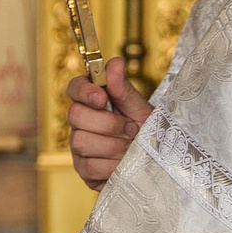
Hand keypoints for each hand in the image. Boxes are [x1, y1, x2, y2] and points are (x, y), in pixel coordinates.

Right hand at [66, 56, 153, 190]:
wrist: (157, 164)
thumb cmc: (147, 132)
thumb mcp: (140, 109)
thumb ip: (124, 88)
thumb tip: (114, 62)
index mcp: (93, 101)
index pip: (74, 87)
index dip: (84, 91)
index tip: (102, 98)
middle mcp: (80, 123)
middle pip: (75, 115)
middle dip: (108, 124)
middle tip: (132, 130)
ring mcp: (78, 147)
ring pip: (81, 142)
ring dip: (113, 146)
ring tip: (131, 148)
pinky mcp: (83, 170)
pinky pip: (89, 166)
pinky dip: (111, 166)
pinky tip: (123, 164)